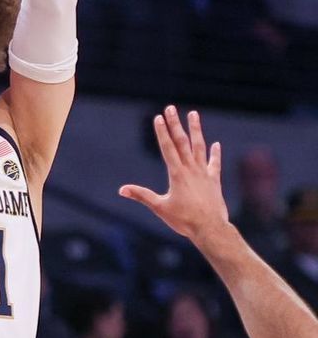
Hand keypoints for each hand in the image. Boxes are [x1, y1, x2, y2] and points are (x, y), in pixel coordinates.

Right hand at [119, 107, 228, 244]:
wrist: (211, 229)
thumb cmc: (184, 220)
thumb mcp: (160, 207)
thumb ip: (141, 195)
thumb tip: (122, 189)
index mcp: (177, 174)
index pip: (167, 148)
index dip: (162, 132)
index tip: (158, 117)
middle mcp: (191, 169)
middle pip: (182, 142)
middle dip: (175, 124)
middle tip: (171, 108)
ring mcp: (204, 174)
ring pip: (199, 147)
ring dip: (195, 130)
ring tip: (193, 114)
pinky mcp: (214, 181)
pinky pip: (214, 164)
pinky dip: (215, 154)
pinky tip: (216, 144)